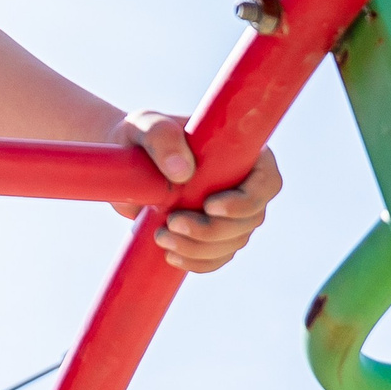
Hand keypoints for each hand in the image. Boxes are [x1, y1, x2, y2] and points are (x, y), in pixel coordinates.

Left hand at [110, 110, 282, 273]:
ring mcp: (232, 214)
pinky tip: (171, 256)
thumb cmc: (140, 137)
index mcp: (243, 153)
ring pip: (234, 242)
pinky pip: (217, 258)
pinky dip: (198, 262)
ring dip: (200, 248)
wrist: (123, 166)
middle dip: (212, 230)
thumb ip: (162, 138)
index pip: (267, 182)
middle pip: (251, 219)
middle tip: (171, 223)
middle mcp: (244, 185)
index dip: (246, 201)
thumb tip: (182, 172)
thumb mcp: (145, 127)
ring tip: (161, 236)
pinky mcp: (213, 235)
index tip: (209, 206)